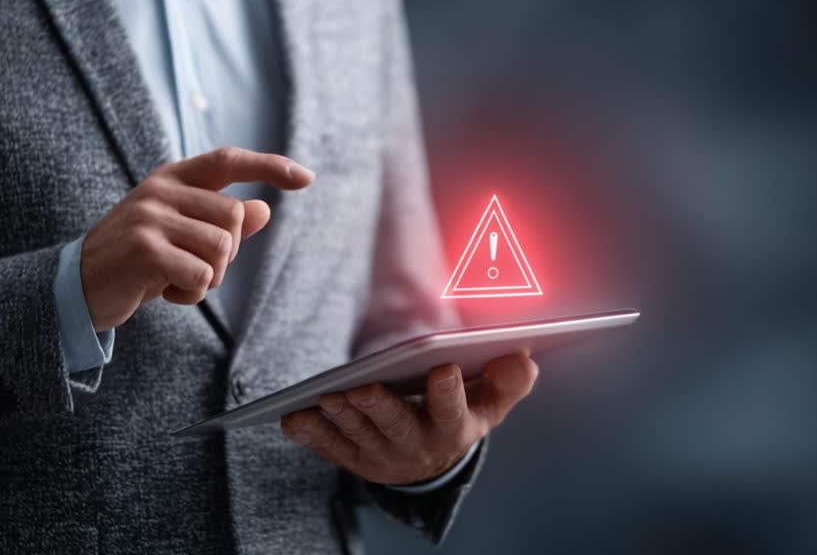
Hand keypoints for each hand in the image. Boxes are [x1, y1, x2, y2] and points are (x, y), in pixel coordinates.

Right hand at [81, 146, 313, 330]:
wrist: (77, 288)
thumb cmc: (136, 261)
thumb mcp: (180, 236)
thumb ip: (220, 222)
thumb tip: (264, 209)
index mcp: (171, 179)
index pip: (228, 160)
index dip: (270, 166)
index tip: (307, 177)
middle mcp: (160, 190)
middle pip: (234, 217)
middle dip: (227, 254)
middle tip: (194, 268)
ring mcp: (150, 217)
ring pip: (222, 248)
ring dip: (209, 277)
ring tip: (175, 280)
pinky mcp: (144, 249)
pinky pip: (201, 275)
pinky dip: (192, 294)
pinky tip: (164, 292)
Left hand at [280, 353, 538, 485]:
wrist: (431, 460)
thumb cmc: (463, 413)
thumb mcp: (492, 401)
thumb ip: (510, 380)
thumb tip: (522, 356)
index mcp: (454, 428)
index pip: (454, 410)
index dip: (448, 391)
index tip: (444, 367)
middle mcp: (416, 446)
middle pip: (396, 427)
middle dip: (380, 408)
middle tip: (363, 388)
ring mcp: (379, 455)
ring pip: (358, 436)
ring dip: (342, 417)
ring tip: (328, 394)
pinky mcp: (350, 457)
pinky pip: (327, 446)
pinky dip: (310, 434)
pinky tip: (294, 418)